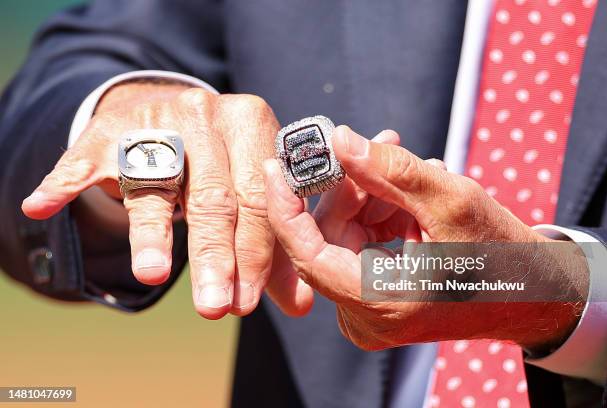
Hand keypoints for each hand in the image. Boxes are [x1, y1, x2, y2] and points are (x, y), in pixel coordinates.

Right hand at [22, 83, 312, 318]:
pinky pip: (83, 158)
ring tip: (153, 275)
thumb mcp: (250, 194)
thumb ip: (275, 248)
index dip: (255, 253)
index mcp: (253, 123)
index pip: (259, 197)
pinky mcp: (108, 129)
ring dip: (152, 234)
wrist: (169, 112)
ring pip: (155, 182)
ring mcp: (155, 119)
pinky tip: (42, 205)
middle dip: (215, 257)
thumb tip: (300, 306)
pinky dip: (62, 182)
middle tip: (216, 307)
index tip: (248, 302)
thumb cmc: (220, 162)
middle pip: (212, 196)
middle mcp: (206, 115)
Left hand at [264, 125, 587, 350]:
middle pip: (330, 238)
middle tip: (379, 143)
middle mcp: (366, 316)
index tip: (276, 166)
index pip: (309, 254)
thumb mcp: (451, 201)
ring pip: (345, 238)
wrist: (532, 295)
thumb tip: (337, 138)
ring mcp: (370, 311)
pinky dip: (380, 214)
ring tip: (414, 166)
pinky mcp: (376, 300)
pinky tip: (410, 193)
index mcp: (381, 303)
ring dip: (372, 196)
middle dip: (352, 187)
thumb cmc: (501, 255)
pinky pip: (361, 247)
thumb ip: (391, 169)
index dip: (287, 207)